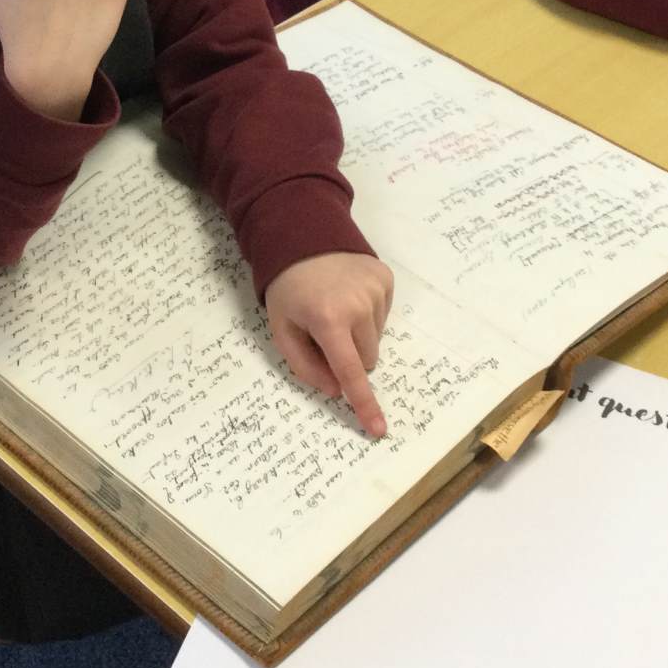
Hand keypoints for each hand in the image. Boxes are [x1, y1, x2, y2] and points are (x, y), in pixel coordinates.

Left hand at [265, 253, 393, 438]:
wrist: (303, 237)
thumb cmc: (288, 290)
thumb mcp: (281, 329)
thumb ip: (305, 365)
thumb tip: (335, 390)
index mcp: (328, 319)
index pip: (349, 371)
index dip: (363, 403)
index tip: (378, 429)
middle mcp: (358, 305)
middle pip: (366, 359)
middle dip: (348, 357)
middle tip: (324, 333)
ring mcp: (376, 290)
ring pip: (375, 339)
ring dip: (357, 335)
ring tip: (335, 308)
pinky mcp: (386, 278)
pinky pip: (383, 316)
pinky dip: (368, 315)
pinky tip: (349, 295)